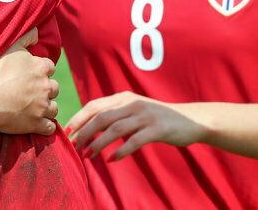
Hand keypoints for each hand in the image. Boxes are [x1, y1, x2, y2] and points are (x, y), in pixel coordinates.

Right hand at [0, 28, 58, 135]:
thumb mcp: (11, 47)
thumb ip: (27, 36)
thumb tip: (36, 31)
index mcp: (42, 67)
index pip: (50, 68)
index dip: (41, 71)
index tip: (31, 75)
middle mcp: (46, 87)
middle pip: (54, 88)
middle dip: (45, 90)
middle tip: (31, 92)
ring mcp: (42, 107)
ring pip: (54, 108)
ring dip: (46, 108)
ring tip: (33, 108)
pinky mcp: (36, 124)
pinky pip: (49, 127)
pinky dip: (45, 126)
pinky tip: (36, 123)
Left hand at [64, 92, 207, 160]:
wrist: (191, 120)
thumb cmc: (157, 117)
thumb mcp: (134, 110)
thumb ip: (115, 114)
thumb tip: (89, 127)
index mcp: (123, 97)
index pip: (94, 105)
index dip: (78, 118)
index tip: (66, 132)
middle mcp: (132, 103)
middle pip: (101, 117)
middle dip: (84, 132)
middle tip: (74, 146)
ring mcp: (145, 115)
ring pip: (115, 129)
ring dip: (98, 143)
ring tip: (88, 155)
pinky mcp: (157, 129)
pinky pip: (134, 140)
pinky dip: (120, 150)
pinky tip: (111, 159)